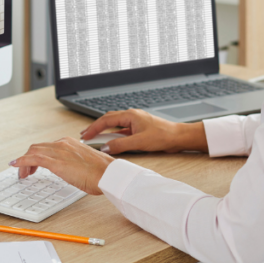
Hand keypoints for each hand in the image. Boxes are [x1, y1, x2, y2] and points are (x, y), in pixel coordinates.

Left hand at [10, 137, 113, 194]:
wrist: (108, 174)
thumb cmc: (101, 172)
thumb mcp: (84, 164)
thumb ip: (73, 163)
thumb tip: (69, 171)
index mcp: (70, 143)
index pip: (47, 146)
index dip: (37, 155)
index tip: (34, 164)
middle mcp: (62, 144)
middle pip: (37, 147)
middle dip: (28, 158)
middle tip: (26, 171)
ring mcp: (59, 151)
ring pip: (33, 151)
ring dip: (24, 162)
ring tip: (21, 173)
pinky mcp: (56, 161)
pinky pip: (33, 158)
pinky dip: (21, 161)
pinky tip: (16, 165)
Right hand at [80, 109, 206, 153]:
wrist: (178, 137)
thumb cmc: (163, 135)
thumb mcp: (139, 142)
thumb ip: (121, 145)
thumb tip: (106, 147)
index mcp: (130, 115)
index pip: (106, 120)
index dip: (94, 128)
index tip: (85, 135)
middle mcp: (131, 116)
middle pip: (108, 120)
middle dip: (96, 127)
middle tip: (85, 135)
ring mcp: (135, 122)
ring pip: (115, 125)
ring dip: (104, 132)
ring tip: (94, 138)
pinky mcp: (139, 129)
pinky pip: (122, 131)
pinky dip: (114, 136)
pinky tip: (111, 142)